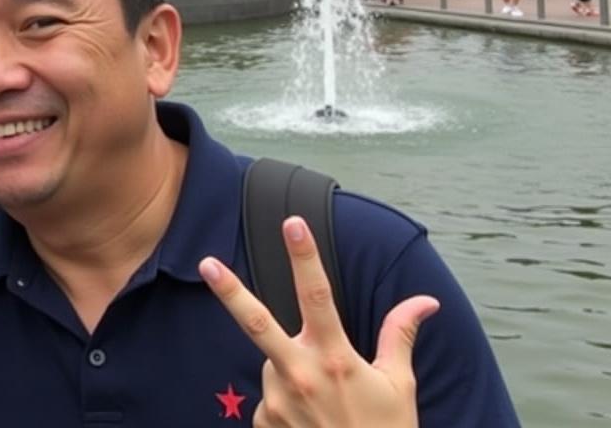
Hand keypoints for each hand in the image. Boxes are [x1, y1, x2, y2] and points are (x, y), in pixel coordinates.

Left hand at [200, 216, 438, 427]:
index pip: (318, 295)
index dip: (304, 256)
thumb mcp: (400, 387)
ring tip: (326, 405)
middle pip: (257, 323)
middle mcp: (301, 375)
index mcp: (336, 358)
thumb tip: (426, 301)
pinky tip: (312, 424)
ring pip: (274, 363)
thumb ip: (399, 336)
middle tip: (206, 262)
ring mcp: (278, 401)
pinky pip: (271, 399)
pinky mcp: (264, 422)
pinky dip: (287, 403)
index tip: (292, 222)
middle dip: (230, 291)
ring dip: (292, 370)